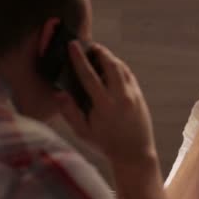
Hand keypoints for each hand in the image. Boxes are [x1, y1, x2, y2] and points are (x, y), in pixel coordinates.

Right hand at [56, 41, 155, 162]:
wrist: (134, 153)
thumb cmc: (106, 144)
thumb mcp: (83, 132)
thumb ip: (69, 112)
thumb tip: (58, 93)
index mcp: (104, 105)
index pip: (89, 75)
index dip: (79, 58)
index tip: (73, 45)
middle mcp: (121, 97)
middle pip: (110, 64)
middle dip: (99, 51)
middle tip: (89, 46)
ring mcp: (133, 95)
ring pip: (122, 67)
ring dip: (110, 58)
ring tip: (99, 54)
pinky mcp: (140, 96)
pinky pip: (129, 75)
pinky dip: (119, 67)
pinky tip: (112, 67)